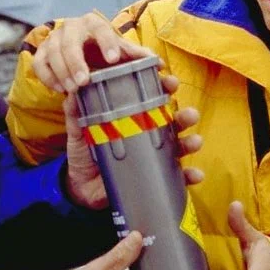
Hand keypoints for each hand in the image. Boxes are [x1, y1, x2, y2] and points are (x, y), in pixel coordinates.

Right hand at [32, 12, 152, 93]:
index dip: (107, 42)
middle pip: (70, 40)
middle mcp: (71, 27)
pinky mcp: (41, 53)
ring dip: (62, 71)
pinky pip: (39, 63)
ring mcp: (54, 39)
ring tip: (73, 89)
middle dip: (76, 61)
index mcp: (94, 24)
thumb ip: (137, 57)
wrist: (79, 51)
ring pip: (52, 52)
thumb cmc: (104, 52)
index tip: (114, 60)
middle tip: (84, 82)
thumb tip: (159, 64)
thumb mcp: (120, 53)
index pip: (101, 28)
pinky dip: (47, 76)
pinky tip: (58, 89)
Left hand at [63, 74, 204, 208]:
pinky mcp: (157, 178)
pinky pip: (177, 177)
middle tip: (190, 114)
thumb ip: (75, 112)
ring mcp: (155, 157)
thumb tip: (74, 90)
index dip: (164, 88)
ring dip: (191, 143)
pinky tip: (195, 175)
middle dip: (185, 116)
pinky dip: (189, 176)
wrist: (81, 188)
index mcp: (135, 119)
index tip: (170, 81)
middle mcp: (150, 135)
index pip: (153, 99)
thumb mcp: (78, 130)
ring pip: (180, 146)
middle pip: (173, 121)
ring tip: (195, 142)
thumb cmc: (84, 153)